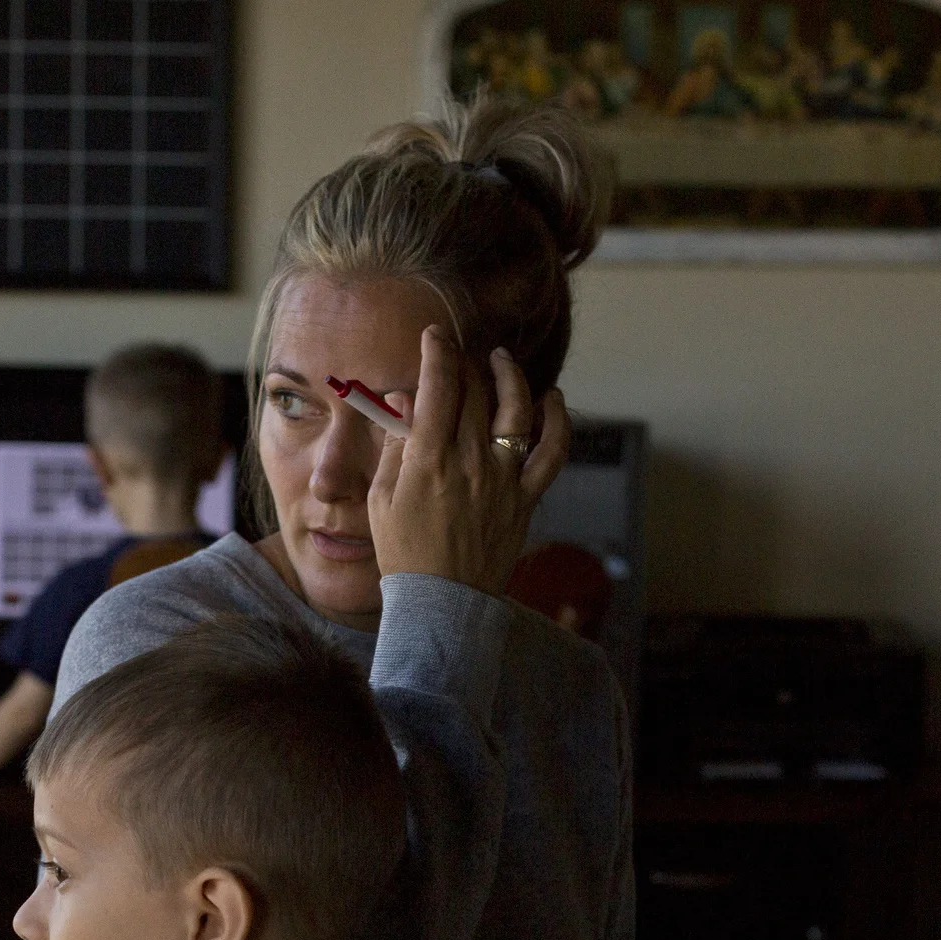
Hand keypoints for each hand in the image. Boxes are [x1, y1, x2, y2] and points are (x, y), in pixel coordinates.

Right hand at [366, 329, 571, 594]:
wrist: (441, 602)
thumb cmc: (404, 551)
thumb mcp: (383, 497)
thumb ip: (395, 445)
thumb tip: (403, 401)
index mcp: (429, 461)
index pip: (438, 387)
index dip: (437, 352)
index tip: (433, 336)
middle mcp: (470, 462)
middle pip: (475, 392)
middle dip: (466, 363)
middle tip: (458, 357)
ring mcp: (503, 479)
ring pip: (516, 410)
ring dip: (510, 377)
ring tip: (501, 362)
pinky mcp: (526, 497)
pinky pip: (553, 452)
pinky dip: (557, 421)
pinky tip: (551, 399)